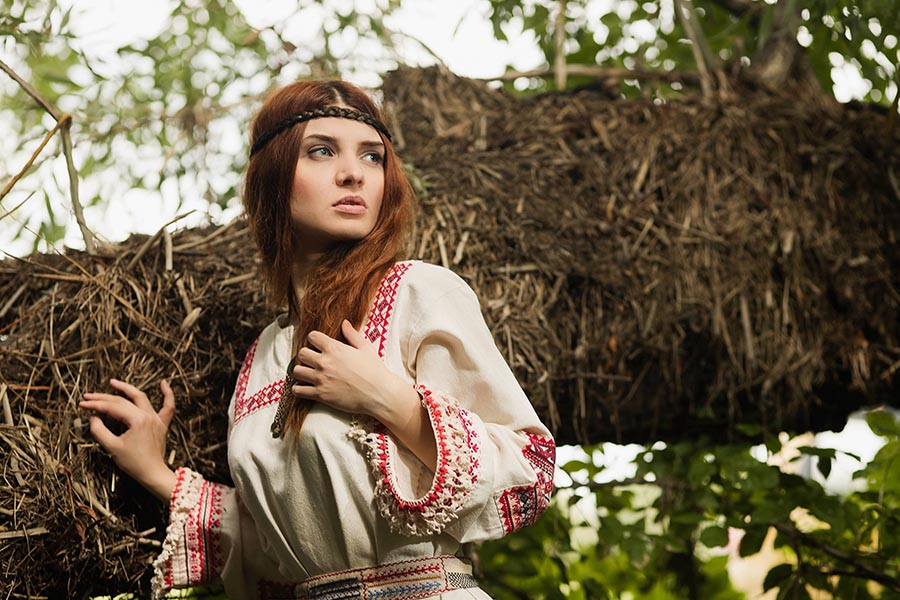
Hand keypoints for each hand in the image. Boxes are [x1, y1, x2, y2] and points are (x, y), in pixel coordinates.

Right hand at [79, 379, 176, 501]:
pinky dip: (167, 394)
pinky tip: (163, 383)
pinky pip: (168, 407)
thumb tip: (93, 418)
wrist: (153, 474)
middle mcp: (148, 415)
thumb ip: (100, 431)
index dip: (96, 405)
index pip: (112, 407)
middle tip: (89, 396)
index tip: (82, 404)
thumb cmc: (134, 463)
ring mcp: (157, 419)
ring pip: (142, 398)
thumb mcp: (112, 448)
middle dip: (104, 397)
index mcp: (137, 420)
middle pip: (124, 400)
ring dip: (127, 389)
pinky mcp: (162, 424)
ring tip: (113, 383)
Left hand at [295, 320, 435, 469]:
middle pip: (302, 353)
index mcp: (334, 348)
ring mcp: (321, 379)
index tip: (318, 345)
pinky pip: (298, 391)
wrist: (378, 394)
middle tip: (313, 361)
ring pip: (297, 371)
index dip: (314, 340)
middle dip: (306, 356)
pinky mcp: (320, 394)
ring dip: (301, 372)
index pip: (312, 336)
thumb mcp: (365, 348)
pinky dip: (298, 389)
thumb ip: (352, 335)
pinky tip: (305, 388)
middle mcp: (324, 362)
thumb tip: (344, 323)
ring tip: (308, 374)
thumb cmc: (375, 371)